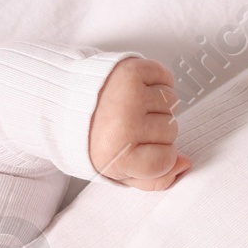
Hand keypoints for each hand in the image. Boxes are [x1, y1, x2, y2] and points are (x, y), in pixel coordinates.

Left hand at [88, 57, 189, 189]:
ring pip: (171, 102)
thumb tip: (184, 164)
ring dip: (157, 105)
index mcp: (117, 154)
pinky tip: (136, 90)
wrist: (63, 102)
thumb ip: (153, 178)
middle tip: (129, 125)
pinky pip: (165, 76)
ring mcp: (128, 94)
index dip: (158, 155)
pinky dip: (157, 81)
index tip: (141, 150)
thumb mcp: (116, 170)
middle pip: (171, 131)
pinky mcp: (130, 69)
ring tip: (130, 107)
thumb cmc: (90, 136)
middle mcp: (123, 124)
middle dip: (155, 130)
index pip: (167, 159)